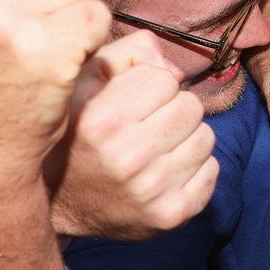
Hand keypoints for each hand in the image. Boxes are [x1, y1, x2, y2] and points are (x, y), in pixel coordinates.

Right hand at [47, 30, 220, 239]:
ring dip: (185, 138)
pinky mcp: (170, 215)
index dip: (150, 84)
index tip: (131, 101)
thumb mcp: (84, 81)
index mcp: (100, 120)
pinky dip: (194, 168)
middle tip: (145, 126)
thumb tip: (175, 71)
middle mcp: (126, 157)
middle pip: (191, 106)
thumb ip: (129, 54)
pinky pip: (212, 171)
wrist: (58, 204)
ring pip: (206, 138)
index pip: (164, 79)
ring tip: (154, 149)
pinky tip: (164, 172)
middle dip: (172, 109)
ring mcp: (150, 191)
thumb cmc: (76, 131)